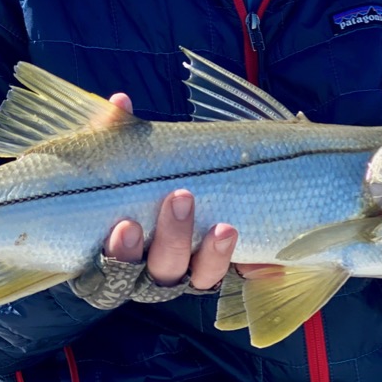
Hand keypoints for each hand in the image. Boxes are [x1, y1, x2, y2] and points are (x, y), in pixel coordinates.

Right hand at [102, 93, 237, 289]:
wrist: (159, 204)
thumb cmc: (127, 188)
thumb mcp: (121, 167)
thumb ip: (116, 139)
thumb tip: (120, 102)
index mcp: (116, 257)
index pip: (112, 269)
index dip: (120, 253)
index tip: (127, 224)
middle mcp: (150, 275)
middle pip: (161, 271)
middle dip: (172, 239)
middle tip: (181, 198)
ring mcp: (186, 276)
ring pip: (199, 278)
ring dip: (213, 256)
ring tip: (226, 228)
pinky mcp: (216, 271)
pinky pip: (236, 277)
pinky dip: (251, 269)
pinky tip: (269, 264)